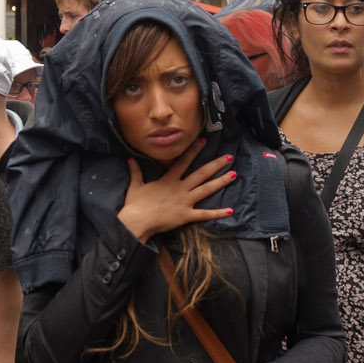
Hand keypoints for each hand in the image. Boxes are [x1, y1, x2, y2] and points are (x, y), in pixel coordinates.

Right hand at [117, 139, 237, 241]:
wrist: (136, 221)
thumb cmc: (135, 204)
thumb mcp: (135, 185)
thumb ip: (135, 171)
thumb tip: (129, 159)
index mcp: (168, 180)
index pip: (184, 161)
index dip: (194, 150)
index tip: (204, 141)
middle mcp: (180, 188)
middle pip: (201, 173)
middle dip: (216, 164)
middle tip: (229, 157)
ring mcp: (184, 202)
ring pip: (207, 189)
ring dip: (221, 182)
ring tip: (234, 175)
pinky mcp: (186, 215)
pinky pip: (204, 214)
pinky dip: (217, 213)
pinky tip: (230, 211)